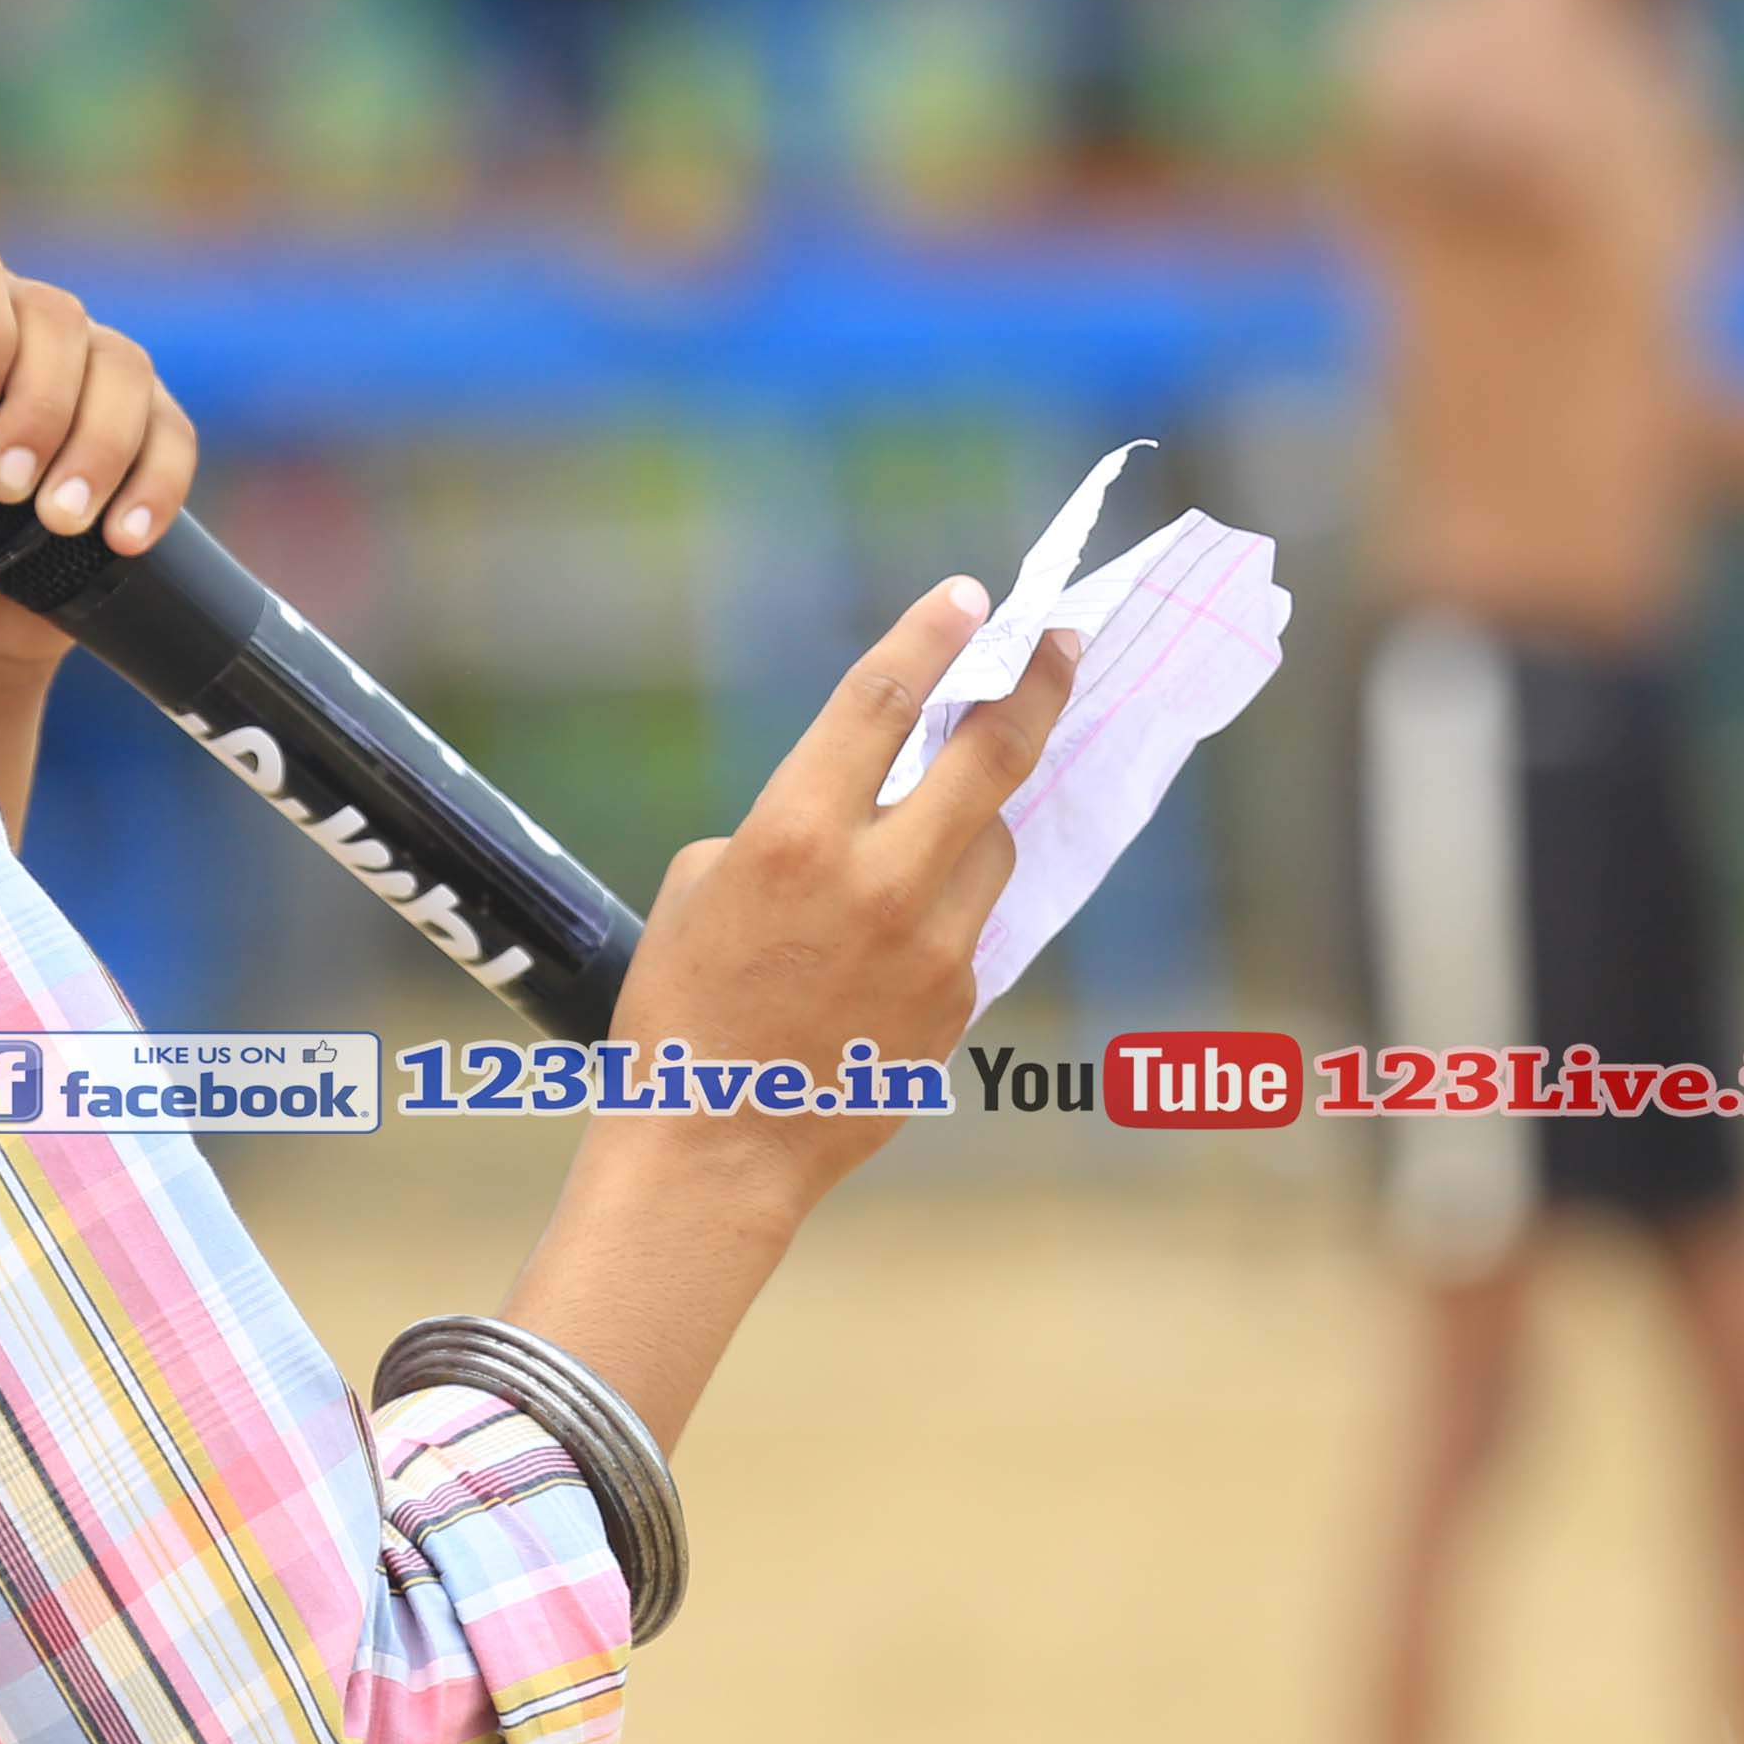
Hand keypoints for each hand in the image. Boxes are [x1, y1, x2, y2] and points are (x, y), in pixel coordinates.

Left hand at [0, 237, 202, 679]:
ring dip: (101, 442)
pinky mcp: (140, 435)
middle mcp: (11, 338)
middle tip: (9, 490)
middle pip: (55, 312)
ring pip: (123, 363)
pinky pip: (172, 430)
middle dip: (42, 402)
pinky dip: (157, 482)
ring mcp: (82, 381)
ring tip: (62, 521)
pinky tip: (125, 538)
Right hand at [600, 575, 1087, 1227]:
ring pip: (991, 841)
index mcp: (794, 835)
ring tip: (929, 829)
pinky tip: (897, 935)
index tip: (972, 594)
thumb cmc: (683, 1010)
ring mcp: (933, 945)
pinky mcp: (960, 999)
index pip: (883, 701)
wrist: (716, 1148)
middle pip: (989, 755)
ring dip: (974, 815)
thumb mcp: (704, 885)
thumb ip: (793, 823)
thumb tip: (866, 800)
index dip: (932, 636)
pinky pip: (975, 919)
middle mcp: (877, 881)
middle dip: (1035, 683)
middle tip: (1060, 643)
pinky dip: (951, 902)